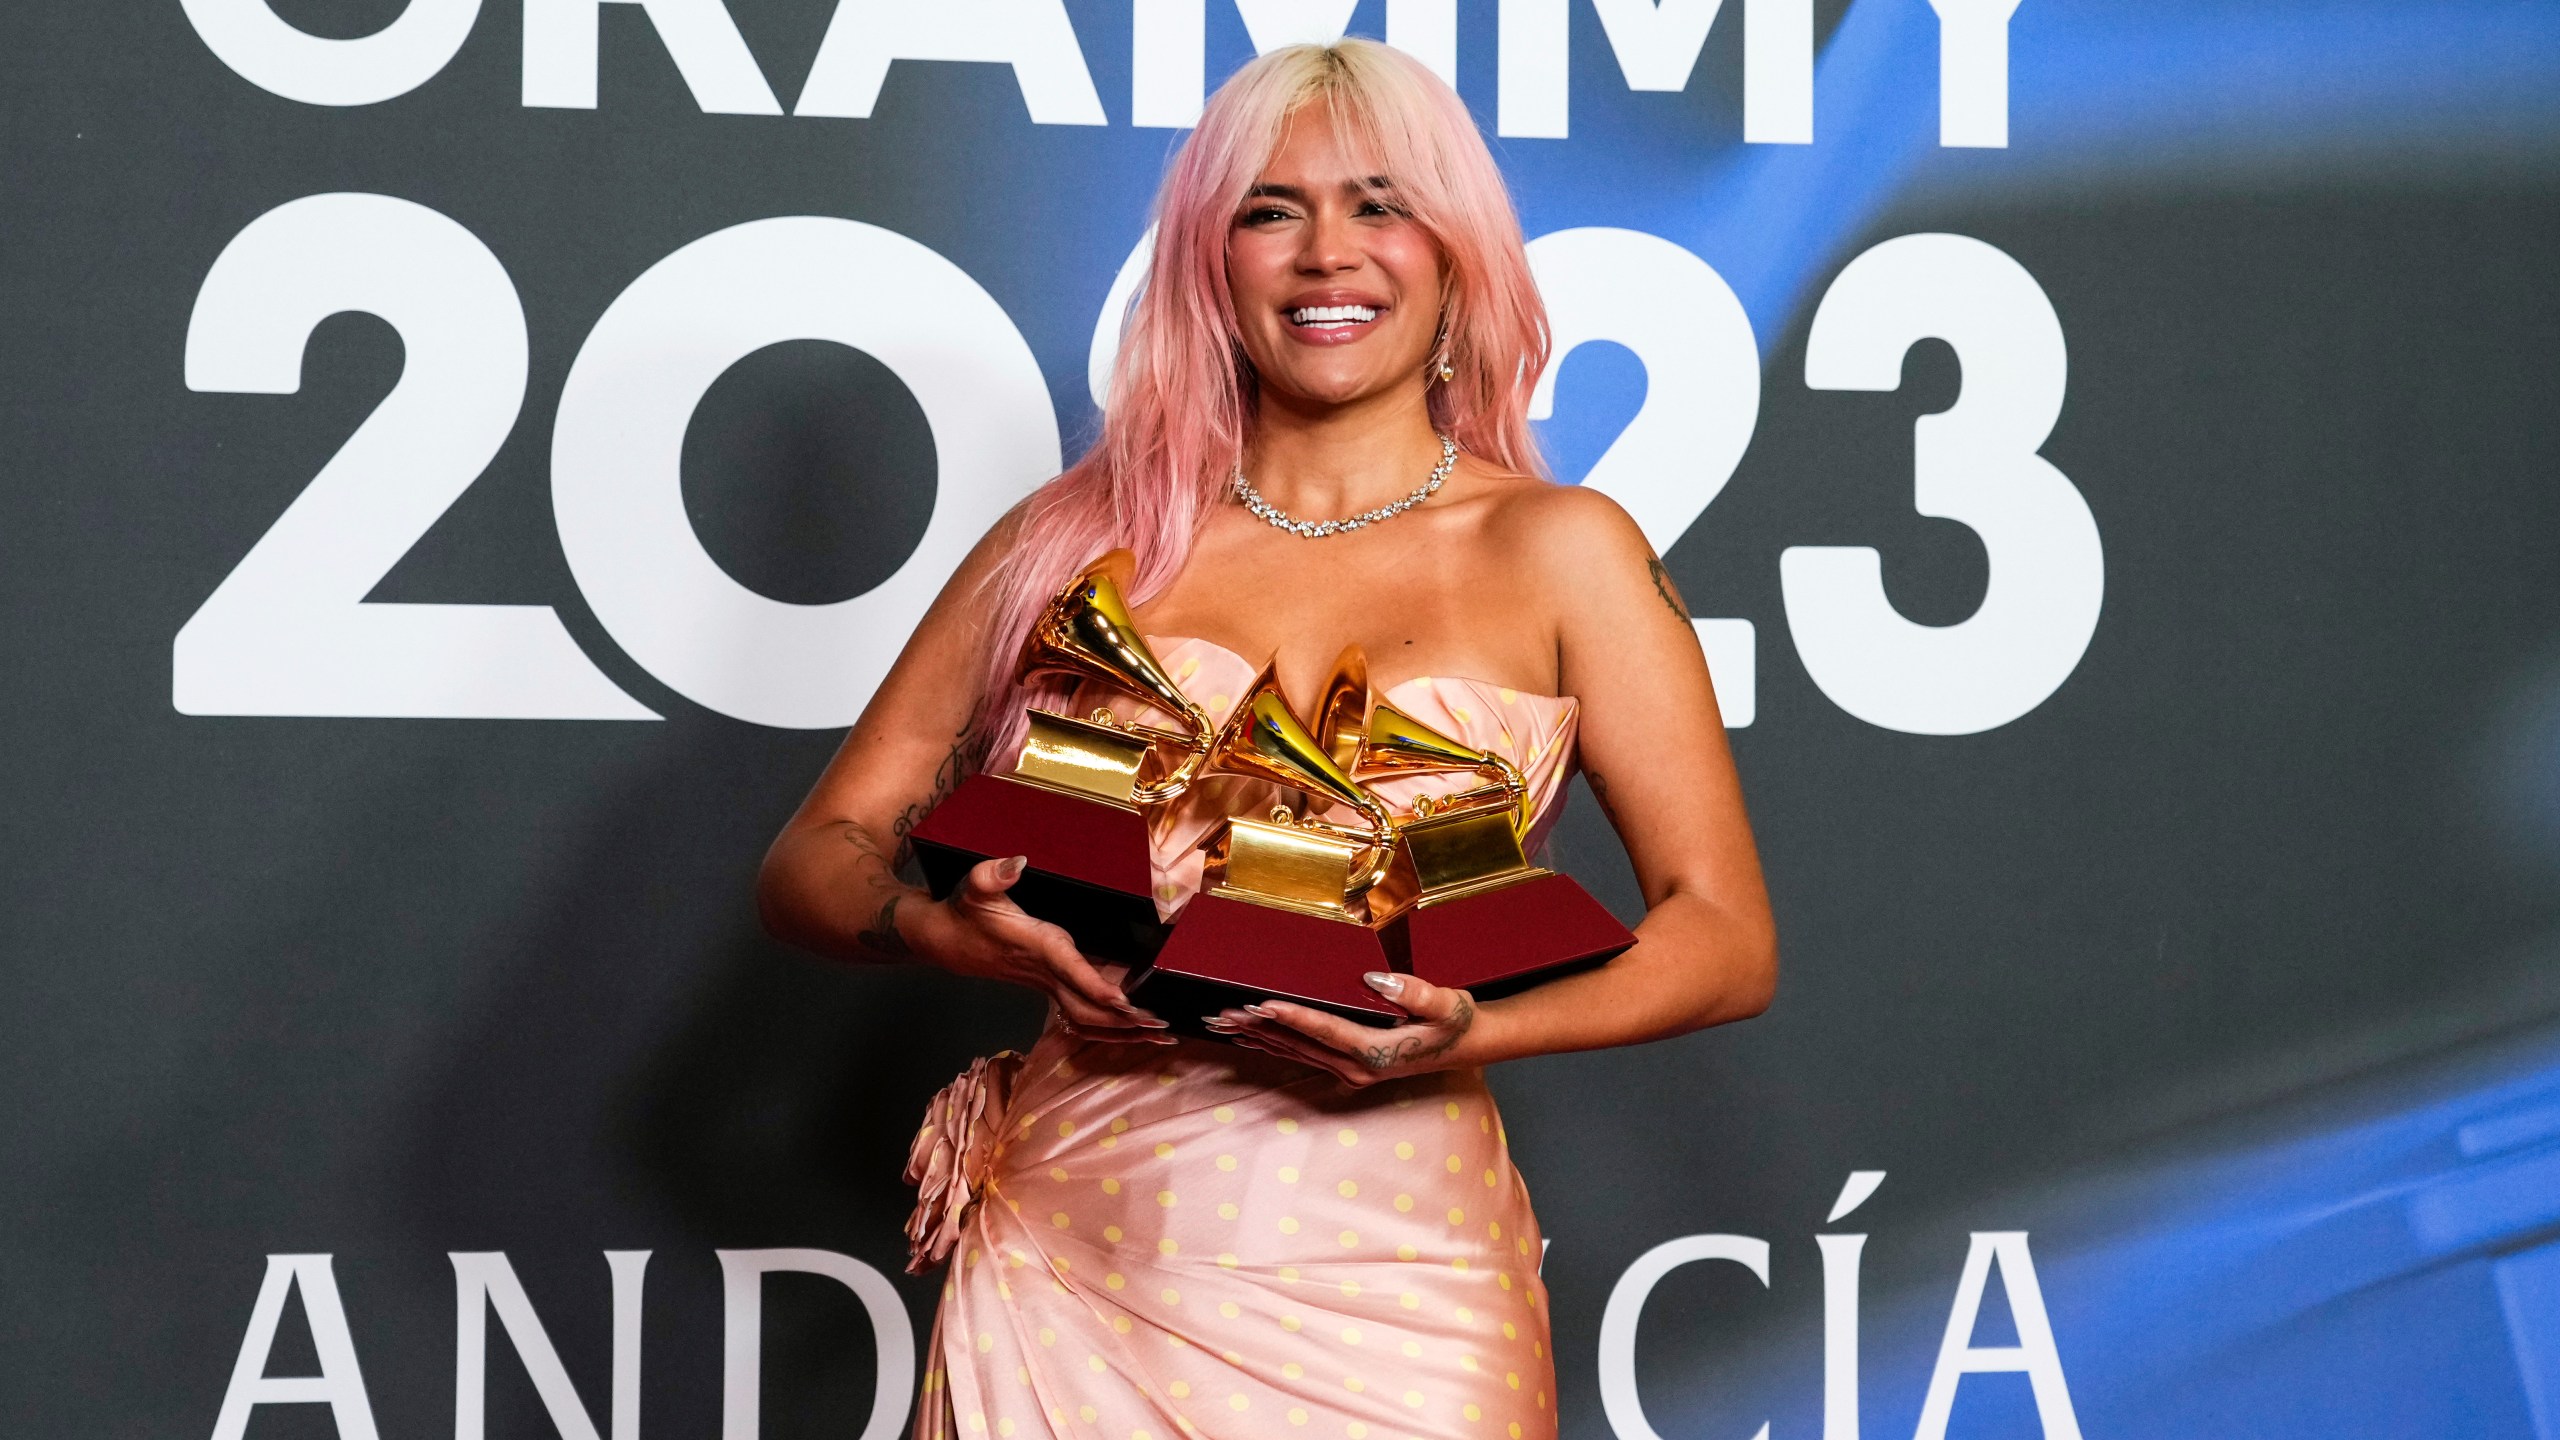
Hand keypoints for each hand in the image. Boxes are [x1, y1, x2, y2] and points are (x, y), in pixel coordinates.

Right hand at [906, 856, 1171, 1043]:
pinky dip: (1110, 1026)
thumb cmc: (966, 912)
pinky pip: (1083, 1014)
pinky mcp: (1052, 986)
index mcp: (1039, 946)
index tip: (1126, 1001)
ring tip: (1162, 1036)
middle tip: (1161, 1026)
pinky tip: (1135, 1032)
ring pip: (1088, 1019)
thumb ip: (994, 873)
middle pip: (1087, 1009)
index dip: (1097, 987)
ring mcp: (1050, 984)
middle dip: (1123, 1022)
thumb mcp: (975, 886)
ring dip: (1123, 1031)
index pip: (1072, 970)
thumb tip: (1017, 862)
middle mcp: (1048, 971)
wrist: (946, 940)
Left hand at [1205, 972, 1476, 1085]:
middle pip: (1299, 1044)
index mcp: (1376, 1053)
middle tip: (1223, 1013)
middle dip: (1259, 1028)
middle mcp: (1358, 1068)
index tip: (1261, 1004)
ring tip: (1225, 1023)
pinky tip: (1253, 1036)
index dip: (1292, 1016)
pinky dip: (1276, 1044)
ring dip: (1260, 1037)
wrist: (1471, 1044)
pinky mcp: (1349, 1068)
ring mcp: (1352, 1072)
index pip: (1325, 1030)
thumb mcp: (1447, 1004)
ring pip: (1296, 1052)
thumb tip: (1374, 979)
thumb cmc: (1457, 1021)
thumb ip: (1416, 992)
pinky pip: (1304, 1055)